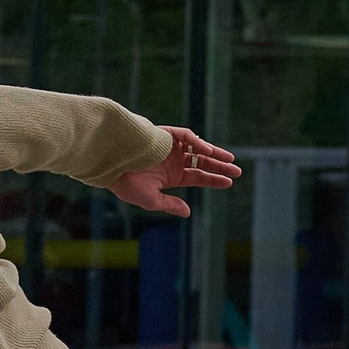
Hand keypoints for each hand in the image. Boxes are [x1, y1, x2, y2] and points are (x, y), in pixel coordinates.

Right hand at [106, 129, 238, 220]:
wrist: (110, 163)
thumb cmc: (126, 184)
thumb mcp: (151, 200)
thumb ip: (171, 204)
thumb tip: (188, 213)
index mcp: (170, 176)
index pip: (197, 176)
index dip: (214, 179)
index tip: (229, 182)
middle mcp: (172, 160)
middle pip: (202, 162)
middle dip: (219, 166)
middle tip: (237, 171)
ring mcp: (170, 147)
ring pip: (198, 148)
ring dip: (214, 153)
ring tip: (230, 160)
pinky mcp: (165, 135)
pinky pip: (186, 136)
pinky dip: (198, 142)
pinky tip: (208, 152)